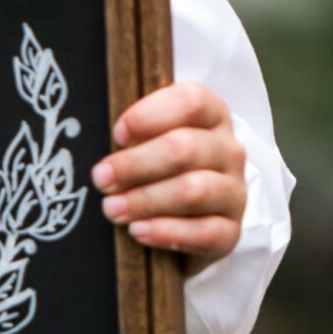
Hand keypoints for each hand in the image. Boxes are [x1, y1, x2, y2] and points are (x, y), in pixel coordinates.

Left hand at [92, 79, 246, 263]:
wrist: (184, 223)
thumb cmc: (157, 172)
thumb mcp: (148, 144)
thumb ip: (133, 135)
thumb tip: (98, 138)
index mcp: (212, 115)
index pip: (191, 101)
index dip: (150, 115)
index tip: (117, 134)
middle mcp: (229, 150)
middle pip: (185, 147)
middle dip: (136, 164)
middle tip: (102, 178)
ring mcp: (234, 192)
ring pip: (193, 190)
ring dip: (146, 200)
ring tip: (112, 208)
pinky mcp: (231, 231)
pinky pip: (203, 232)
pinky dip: (166, 232)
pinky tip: (138, 231)